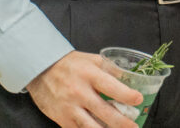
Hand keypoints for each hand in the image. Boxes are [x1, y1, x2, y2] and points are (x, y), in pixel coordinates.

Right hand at [27, 51, 142, 127]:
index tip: (138, 99)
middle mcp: (79, 93)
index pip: (111, 87)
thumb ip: (111, 69)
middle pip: (104, 112)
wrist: (41, 70)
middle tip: (135, 126)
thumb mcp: (93, 60)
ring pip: (91, 127)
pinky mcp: (62, 119)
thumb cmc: (70, 64)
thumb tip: (131, 78)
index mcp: (89, 75)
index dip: (127, 95)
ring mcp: (69, 108)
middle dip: (122, 122)